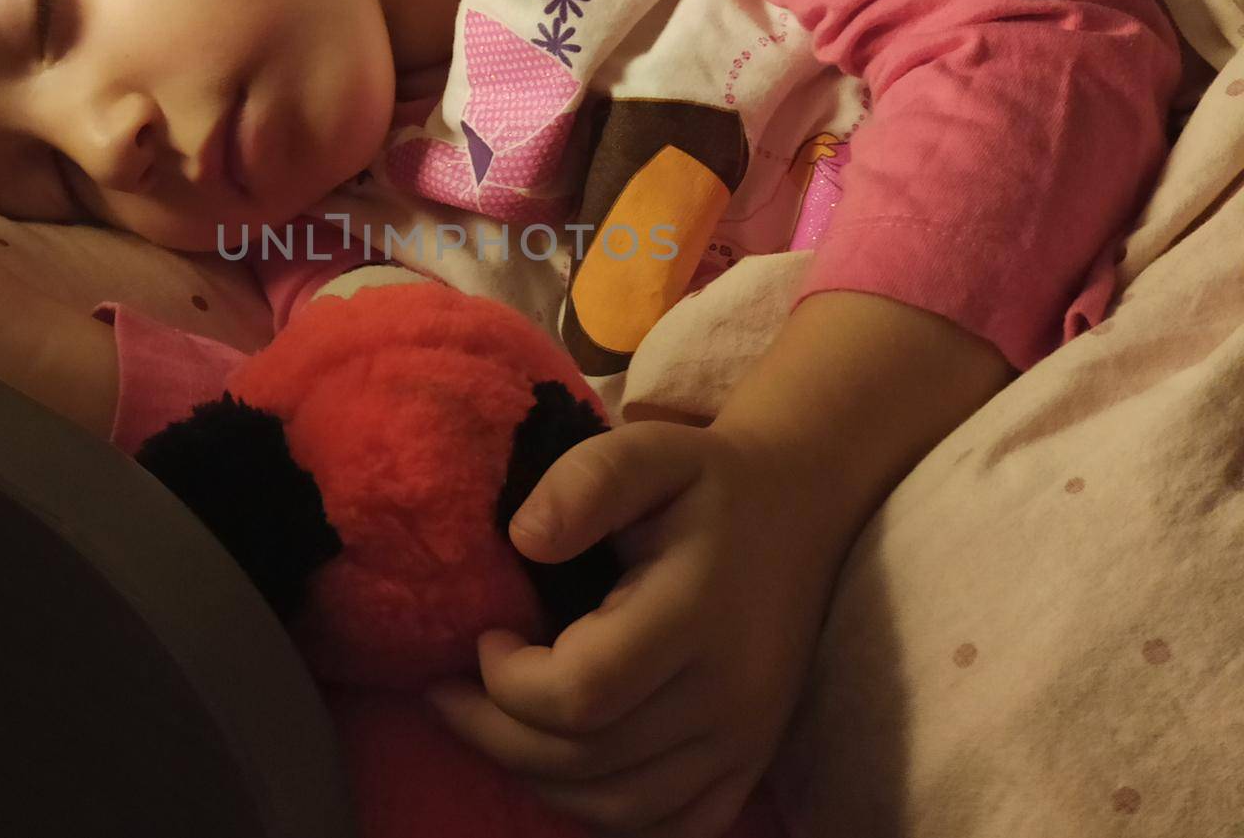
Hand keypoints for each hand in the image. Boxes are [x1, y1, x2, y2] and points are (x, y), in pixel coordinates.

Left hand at [424, 417, 854, 836]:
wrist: (800, 511)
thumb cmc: (708, 481)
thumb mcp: (651, 450)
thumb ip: (588, 481)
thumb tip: (524, 540)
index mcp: (698, 615)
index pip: (581, 693)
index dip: (508, 683)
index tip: (485, 636)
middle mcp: (729, 694)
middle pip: (587, 759)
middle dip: (496, 734)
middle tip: (451, 693)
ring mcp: (746, 740)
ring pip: (618, 807)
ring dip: (536, 778)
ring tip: (495, 726)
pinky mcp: (751, 764)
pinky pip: (668, 828)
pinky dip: (602, 813)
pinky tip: (561, 767)